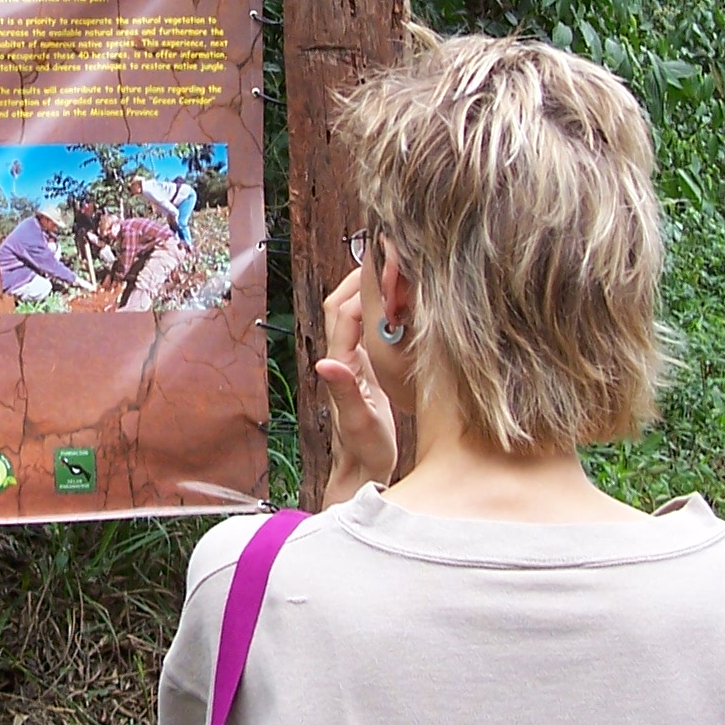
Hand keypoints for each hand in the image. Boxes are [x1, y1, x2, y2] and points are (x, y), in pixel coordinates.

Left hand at [315, 267, 397, 504]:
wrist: (363, 471)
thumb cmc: (364, 451)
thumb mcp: (359, 422)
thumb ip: (344, 392)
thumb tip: (325, 363)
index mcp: (341, 365)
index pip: (345, 314)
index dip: (362, 287)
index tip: (384, 266)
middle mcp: (343, 357)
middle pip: (342, 305)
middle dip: (359, 278)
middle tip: (385, 253)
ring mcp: (354, 361)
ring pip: (354, 314)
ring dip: (368, 290)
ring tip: (392, 268)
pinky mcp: (367, 368)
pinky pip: (369, 328)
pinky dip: (379, 309)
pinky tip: (400, 301)